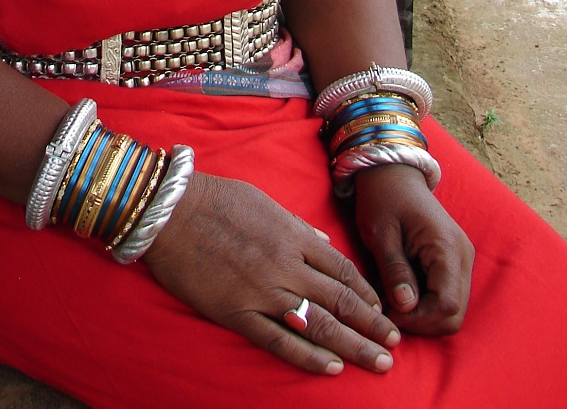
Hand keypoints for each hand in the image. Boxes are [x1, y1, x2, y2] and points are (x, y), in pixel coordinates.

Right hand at [144, 172, 400, 375]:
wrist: (169, 211)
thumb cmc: (214, 199)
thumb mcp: (263, 201)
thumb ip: (297, 226)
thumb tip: (324, 244)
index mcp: (292, 235)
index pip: (341, 270)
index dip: (366, 293)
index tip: (384, 310)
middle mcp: (285, 265)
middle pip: (340, 300)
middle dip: (372, 324)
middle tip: (396, 346)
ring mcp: (263, 291)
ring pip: (319, 323)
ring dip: (353, 345)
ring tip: (379, 362)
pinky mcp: (237, 312)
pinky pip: (279, 339)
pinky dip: (308, 355)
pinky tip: (331, 367)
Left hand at [354, 164, 473, 334]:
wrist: (392, 174)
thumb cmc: (383, 197)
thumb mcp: (380, 233)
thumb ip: (395, 270)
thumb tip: (406, 307)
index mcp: (446, 247)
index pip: (446, 304)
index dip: (419, 319)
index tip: (390, 313)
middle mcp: (462, 256)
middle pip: (454, 314)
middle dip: (422, 322)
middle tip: (390, 312)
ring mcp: (461, 260)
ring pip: (452, 309)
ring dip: (423, 314)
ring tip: (392, 300)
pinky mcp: (454, 262)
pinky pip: (447, 295)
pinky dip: (426, 303)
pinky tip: (401, 291)